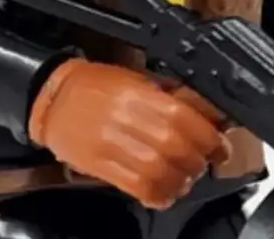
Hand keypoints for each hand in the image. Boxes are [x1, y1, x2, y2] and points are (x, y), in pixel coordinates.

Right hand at [28, 58, 231, 208]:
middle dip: (198, 160)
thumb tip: (205, 112)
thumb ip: (169, 95)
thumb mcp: (136, 79)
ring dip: (181, 181)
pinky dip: (158, 194)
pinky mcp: (101, 167)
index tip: (219, 147)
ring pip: (159, 172)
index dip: (208, 136)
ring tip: (186, 179)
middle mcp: (127, 119)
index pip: (182, 117)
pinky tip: (166, 191)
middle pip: (174, 147)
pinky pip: (137, 187)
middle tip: (205, 162)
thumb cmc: (97, 84)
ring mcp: (112, 144)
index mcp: (138, 93)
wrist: (54, 98)